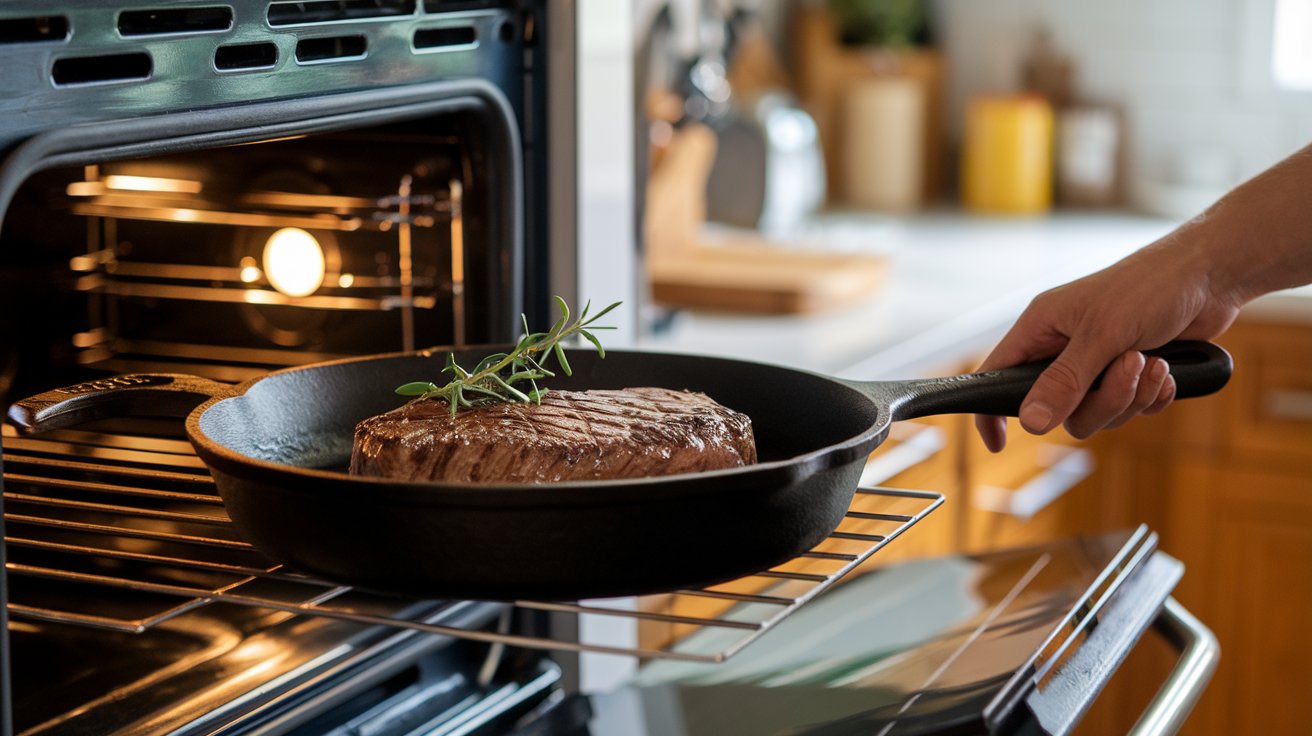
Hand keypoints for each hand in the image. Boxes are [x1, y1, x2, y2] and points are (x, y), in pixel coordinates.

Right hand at [974, 240, 1240, 451]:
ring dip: (1131, 396)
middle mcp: (1062, 349)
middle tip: (1128, 368)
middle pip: (1059, 409)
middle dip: (1101, 400)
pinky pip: (1129, 410)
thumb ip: (1064, 381)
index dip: (990, 411)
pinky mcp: (1129, 374)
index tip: (998, 444)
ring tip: (1154, 363)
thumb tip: (1030, 423)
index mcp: (1041, 329)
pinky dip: (1151, 397)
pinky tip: (1167, 372)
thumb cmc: (1149, 286)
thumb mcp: (1102, 334)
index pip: (997, 376)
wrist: (1210, 275)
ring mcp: (1096, 364)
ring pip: (1096, 413)